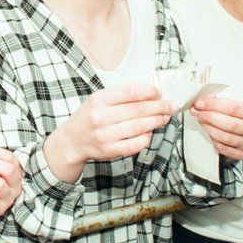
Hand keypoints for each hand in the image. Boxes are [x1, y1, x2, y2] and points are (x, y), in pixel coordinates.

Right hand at [58, 84, 172, 162]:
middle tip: (170, 105)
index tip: (159, 92)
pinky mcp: (110, 151)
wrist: (72, 141)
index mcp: (98, 100)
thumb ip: (121, 96)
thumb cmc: (89, 117)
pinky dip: (147, 137)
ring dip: (157, 121)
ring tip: (164, 117)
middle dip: (159, 107)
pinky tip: (150, 131)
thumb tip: (151, 94)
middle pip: (138, 110)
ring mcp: (105, 135)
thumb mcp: (98, 100)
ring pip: (140, 126)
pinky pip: (136, 143)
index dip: (148, 91)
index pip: (129, 92)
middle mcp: (101, 117)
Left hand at [190, 97, 242, 159]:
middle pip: (231, 124)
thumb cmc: (241, 114)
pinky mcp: (241, 154)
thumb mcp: (238, 103)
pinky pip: (223, 148)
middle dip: (210, 117)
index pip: (235, 108)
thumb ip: (223, 101)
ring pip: (225, 137)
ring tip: (200, 119)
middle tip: (197, 111)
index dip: (215, 104)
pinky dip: (213, 140)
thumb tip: (202, 101)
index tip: (200, 102)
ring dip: (208, 127)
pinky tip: (208, 132)